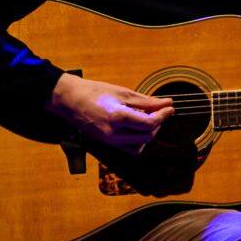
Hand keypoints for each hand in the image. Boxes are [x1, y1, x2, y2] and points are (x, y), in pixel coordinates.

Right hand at [46, 73, 174, 153]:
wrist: (70, 100)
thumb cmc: (94, 92)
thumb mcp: (122, 93)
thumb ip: (146, 101)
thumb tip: (166, 103)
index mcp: (118, 117)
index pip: (149, 123)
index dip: (163, 116)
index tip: (170, 107)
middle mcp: (114, 133)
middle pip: (147, 135)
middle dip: (158, 124)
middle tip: (161, 111)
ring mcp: (109, 141)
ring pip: (139, 144)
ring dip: (149, 133)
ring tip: (149, 118)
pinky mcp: (106, 143)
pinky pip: (129, 148)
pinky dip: (138, 141)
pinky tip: (138, 128)